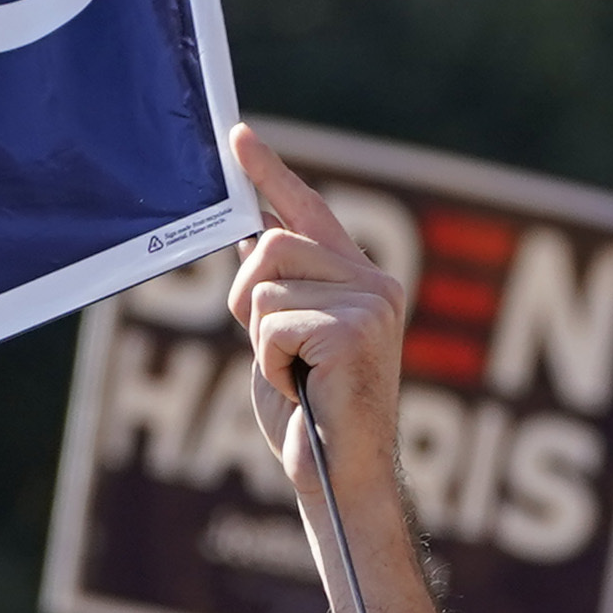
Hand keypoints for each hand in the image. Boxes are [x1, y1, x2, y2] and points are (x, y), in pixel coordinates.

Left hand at [224, 125, 410, 520]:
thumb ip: (274, 288)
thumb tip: (247, 236)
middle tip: (277, 355)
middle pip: (270, 245)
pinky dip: (271, 363)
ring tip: (296, 376)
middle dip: (249, 300)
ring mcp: (371, 304)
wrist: (338, 476)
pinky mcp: (355, 331)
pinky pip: (272, 323)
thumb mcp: (282, 339)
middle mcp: (376, 284)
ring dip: (261, 339)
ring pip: (265, 284)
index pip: (308, 211)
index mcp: (361, 281)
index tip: (237, 136)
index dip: (270, 172)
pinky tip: (302, 390)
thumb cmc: (311, 416)